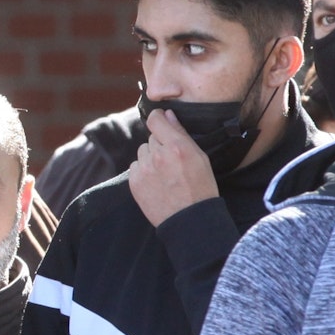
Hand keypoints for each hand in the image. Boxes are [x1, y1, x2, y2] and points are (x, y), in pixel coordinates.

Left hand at [129, 108, 219, 227]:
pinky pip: (135, 167)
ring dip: (151, 158)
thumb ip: (181, 134)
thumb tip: (167, 114)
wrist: (189, 220)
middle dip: (160, 145)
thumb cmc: (200, 188)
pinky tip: (157, 182)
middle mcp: (158, 155)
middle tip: (172, 161)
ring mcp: (144, 169)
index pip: (156, 119)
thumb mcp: (200, 157)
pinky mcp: (134, 182)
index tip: (160, 120)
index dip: (158, 118)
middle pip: (151, 138)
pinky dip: (143, 172)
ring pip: (143, 152)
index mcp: (176, 146)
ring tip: (165, 174)